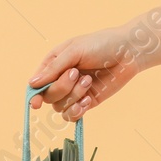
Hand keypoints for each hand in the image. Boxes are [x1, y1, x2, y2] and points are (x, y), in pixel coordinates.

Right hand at [27, 25, 143, 121]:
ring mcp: (74, 92)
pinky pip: (72, 115)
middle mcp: (61, 79)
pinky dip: (78, 110)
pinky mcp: (86, 102)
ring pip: (60, 107)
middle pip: (48, 96)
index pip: (37, 83)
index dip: (34, 95)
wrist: (128, 52)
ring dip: (74, 96)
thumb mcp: (74, 51)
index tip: (35, 103)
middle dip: (62, 88)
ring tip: (89, 81)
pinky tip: (88, 99)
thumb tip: (32, 84)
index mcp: (54, 64)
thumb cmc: (101, 44)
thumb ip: (53, 68)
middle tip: (77, 73)